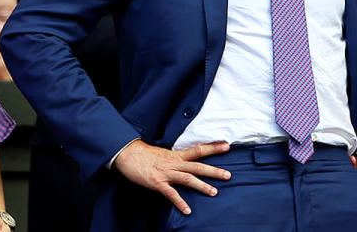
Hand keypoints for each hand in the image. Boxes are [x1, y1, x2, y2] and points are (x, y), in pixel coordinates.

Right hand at [113, 140, 231, 214]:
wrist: (128, 154)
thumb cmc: (144, 154)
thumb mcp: (163, 153)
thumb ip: (175, 158)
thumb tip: (185, 161)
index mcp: (176, 155)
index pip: (198, 150)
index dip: (213, 148)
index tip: (226, 146)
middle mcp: (174, 163)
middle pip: (198, 166)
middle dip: (214, 171)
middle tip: (228, 175)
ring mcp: (166, 173)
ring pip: (188, 179)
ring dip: (202, 186)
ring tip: (214, 192)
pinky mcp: (157, 183)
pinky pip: (171, 194)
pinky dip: (180, 202)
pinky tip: (187, 210)